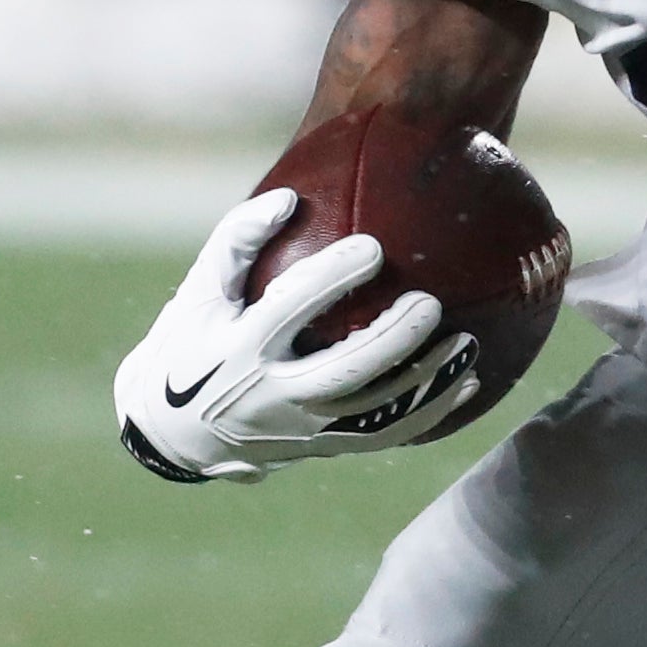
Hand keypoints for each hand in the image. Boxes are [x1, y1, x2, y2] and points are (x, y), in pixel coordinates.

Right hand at [112, 189, 479, 483]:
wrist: (176, 433)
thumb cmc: (191, 340)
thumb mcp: (200, 290)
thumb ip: (237, 240)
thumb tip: (288, 197)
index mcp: (239, 350)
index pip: (290, 310)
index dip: (330, 279)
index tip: (373, 247)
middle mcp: (272, 396)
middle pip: (343, 373)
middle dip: (390, 339)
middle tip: (430, 303)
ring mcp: (302, 429)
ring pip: (375, 412)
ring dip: (425, 380)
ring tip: (468, 342)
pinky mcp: (324, 448)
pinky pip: (386, 435)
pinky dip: (431, 411)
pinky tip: (470, 380)